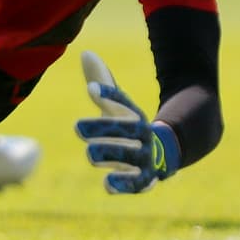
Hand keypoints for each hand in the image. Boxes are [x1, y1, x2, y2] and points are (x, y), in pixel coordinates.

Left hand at [73, 51, 180, 193]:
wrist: (161, 153)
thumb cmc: (128, 125)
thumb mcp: (116, 104)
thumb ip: (101, 82)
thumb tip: (86, 53)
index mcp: (135, 115)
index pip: (124, 102)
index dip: (110, 94)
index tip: (91, 89)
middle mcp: (143, 135)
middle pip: (127, 130)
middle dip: (103, 128)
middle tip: (77, 127)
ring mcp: (145, 158)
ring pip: (131, 156)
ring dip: (111, 154)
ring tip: (90, 154)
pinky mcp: (144, 179)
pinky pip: (136, 183)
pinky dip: (123, 184)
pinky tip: (107, 185)